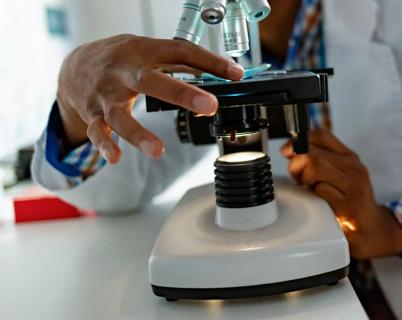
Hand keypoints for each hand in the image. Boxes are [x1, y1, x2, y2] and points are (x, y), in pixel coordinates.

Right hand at [57, 34, 243, 163]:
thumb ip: (181, 62)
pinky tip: (116, 158)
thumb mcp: (148, 50)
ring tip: (157, 151)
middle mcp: (123, 72)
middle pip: (151, 80)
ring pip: (120, 115)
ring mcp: (106, 95)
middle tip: (208, 104)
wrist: (74, 66)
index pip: (180, 52)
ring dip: (138, 134)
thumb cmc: (119, 59)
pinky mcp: (93, 115)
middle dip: (181, 93)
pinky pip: (98, 132)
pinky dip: (105, 145)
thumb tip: (221, 73)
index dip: (209, 62)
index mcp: (142, 52)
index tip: (236, 74)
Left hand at [281, 129, 401, 258]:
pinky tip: (319, 201)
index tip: (288, 152)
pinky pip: (322, 190)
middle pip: (313, 153)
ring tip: (309, 188)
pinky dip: (314, 195)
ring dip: (305, 179)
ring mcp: (354, 186)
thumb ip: (317, 161)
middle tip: (297, 178)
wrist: (372, 229)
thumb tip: (289, 150)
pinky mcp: (350, 205)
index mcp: (349, 157)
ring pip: (316, 168)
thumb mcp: (337, 176)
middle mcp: (354, 168)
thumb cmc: (348, 202)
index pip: (321, 135)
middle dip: (296, 165)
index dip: (299, 141)